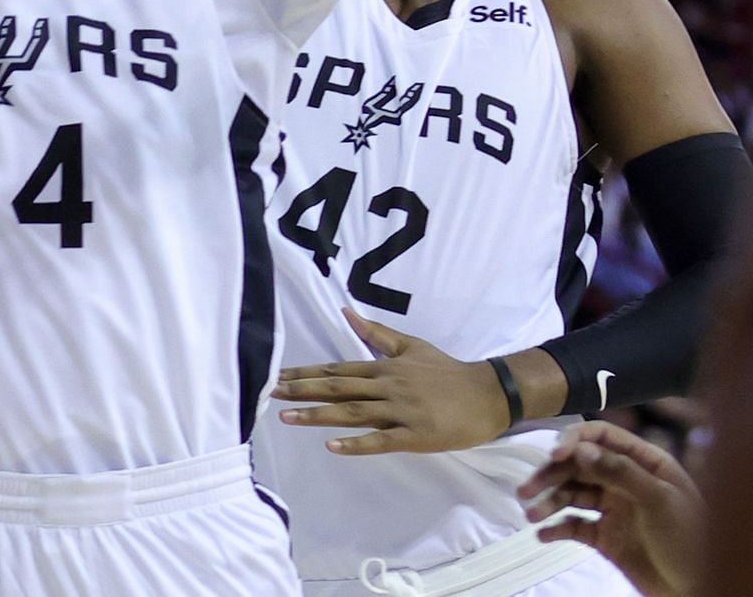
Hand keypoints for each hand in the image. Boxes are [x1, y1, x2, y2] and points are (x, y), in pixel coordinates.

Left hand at [272, 308, 513, 454]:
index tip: (278, 375)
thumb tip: (346, 311)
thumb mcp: (412, 346)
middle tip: (270, 394)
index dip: (306, 373)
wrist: (488, 393)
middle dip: (301, 391)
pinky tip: (332, 447)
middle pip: (336, 389)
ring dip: (317, 415)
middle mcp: (386, 386)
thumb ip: (377, 334)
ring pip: (352, 413)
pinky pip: (381, 440)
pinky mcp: (415, 435)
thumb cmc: (447, 372)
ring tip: (288, 418)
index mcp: (383, 368)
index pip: (337, 371)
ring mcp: (400, 411)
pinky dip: (356, 444)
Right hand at [517, 422, 701, 596]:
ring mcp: (613, 509)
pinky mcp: (606, 537)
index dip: (575, 440)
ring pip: (572, 495)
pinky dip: (557, 529)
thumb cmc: (688, 538)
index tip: (554, 455)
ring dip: (549, 502)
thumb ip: (620, 471)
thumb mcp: (659, 499)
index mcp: (643, 463)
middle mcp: (624, 481)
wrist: (697, 590)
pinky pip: (575, 527)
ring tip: (530, 515)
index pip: (602, 437)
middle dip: (551, 475)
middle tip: (526, 490)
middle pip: (579, 466)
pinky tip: (543, 535)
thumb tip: (580, 448)